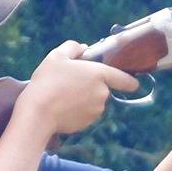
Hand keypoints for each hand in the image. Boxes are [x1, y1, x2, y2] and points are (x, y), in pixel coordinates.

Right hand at [20, 41, 138, 135]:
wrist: (38, 113)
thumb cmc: (48, 81)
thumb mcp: (57, 56)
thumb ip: (73, 47)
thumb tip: (82, 48)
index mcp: (100, 75)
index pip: (125, 79)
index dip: (130, 81)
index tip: (133, 83)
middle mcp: (102, 93)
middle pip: (103, 88)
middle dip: (90, 85)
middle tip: (70, 81)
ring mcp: (96, 110)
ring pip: (93, 102)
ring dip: (83, 98)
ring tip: (62, 94)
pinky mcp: (87, 123)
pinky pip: (85, 114)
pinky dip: (76, 110)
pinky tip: (61, 107)